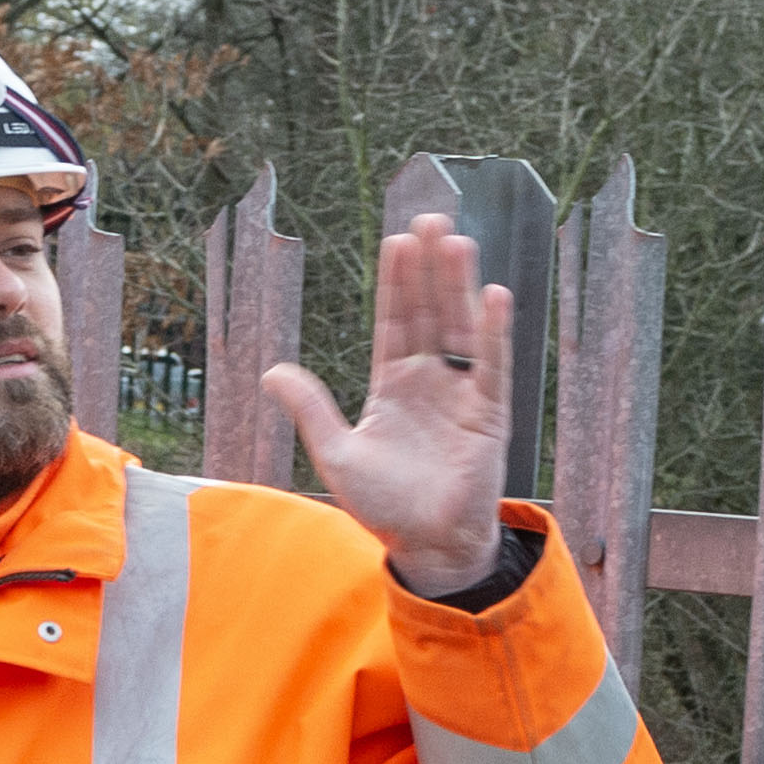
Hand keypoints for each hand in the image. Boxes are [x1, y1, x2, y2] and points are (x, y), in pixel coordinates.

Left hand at [260, 208, 512, 597]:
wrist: (427, 546)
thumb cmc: (385, 505)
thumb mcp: (337, 453)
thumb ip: (310, 409)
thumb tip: (270, 371)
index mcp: (395, 384)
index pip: (396, 322)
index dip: (396, 283)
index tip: (395, 240)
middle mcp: (431, 380)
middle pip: (431, 312)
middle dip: (428, 268)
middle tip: (429, 217)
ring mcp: (462, 394)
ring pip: (461, 328)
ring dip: (458, 286)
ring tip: (454, 240)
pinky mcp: (489, 414)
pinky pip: (493, 366)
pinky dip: (494, 333)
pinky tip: (493, 295)